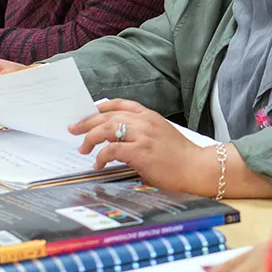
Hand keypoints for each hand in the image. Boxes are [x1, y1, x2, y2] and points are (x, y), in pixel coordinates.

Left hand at [70, 100, 213, 194]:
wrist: (197, 168)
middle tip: (74, 129)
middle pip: (108, 116)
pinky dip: (101, 156)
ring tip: (83, 148)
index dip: (101, 107)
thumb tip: (117, 139)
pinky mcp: (141, 152)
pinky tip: (98, 163)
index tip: (88, 113)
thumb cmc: (180, 156)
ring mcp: (143, 136)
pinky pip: (112, 150)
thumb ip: (142, 132)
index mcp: (150, 116)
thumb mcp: (161, 135)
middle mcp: (145, 122)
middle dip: (87, 122)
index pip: (120, 104)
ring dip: (90, 138)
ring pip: (106, 129)